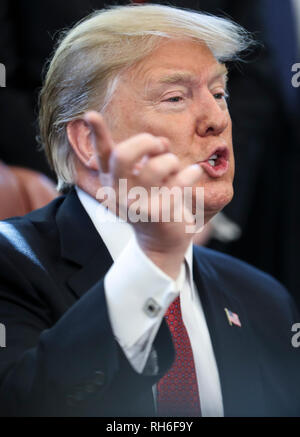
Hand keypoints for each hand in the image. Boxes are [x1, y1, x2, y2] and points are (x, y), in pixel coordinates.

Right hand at [84, 111, 202, 278]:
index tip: (90, 114)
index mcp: (113, 180)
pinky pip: (179, 182)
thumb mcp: (146, 179)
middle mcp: (119, 192)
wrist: (162, 243)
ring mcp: (136, 204)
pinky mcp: (157, 214)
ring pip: (155, 167)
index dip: (96, 134)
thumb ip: (148, 158)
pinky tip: (194, 172)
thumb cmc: (154, 202)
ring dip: (171, 160)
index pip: (102, 155)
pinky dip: (190, 173)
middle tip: (160, 145)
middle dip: (146, 142)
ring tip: (175, 166)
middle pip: (124, 155)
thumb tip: (162, 142)